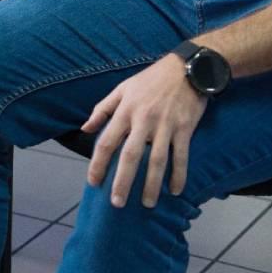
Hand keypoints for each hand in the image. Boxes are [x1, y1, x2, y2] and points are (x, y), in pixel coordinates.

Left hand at [82, 54, 206, 207]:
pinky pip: (181, 156)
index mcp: (126, 110)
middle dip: (123, 181)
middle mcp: (144, 120)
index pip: (107, 141)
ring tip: (147, 204)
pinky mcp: (184, 128)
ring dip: (152, 184)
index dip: (98, 164)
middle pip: (130, 156)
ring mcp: (165, 125)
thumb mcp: (122, 88)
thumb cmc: (151, 79)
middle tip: (117, 203)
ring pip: (157, 160)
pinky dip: (179, 174)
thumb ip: (103, 109)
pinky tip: (175, 190)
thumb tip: (85, 128)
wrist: (186, 68)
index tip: (93, 182)